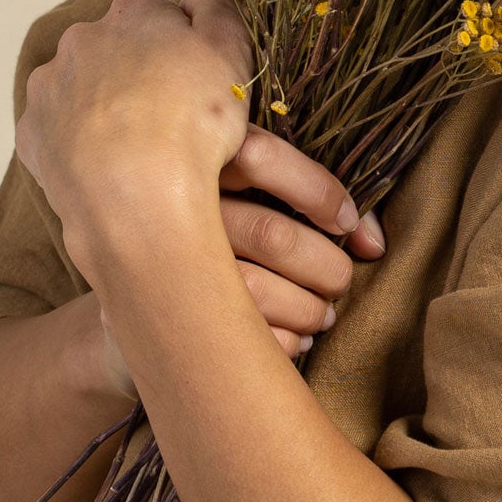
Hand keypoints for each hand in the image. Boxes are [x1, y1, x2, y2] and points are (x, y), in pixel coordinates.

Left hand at [15, 0, 252, 287]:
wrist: (136, 196)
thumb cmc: (192, 120)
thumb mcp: (230, 52)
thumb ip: (217, 9)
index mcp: (130, 14)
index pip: (159, 16)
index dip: (183, 49)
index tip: (198, 83)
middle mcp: (81, 40)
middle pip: (116, 49)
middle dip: (138, 73)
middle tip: (171, 116)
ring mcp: (50, 87)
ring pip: (82, 87)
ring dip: (104, 105)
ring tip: (137, 146)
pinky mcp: (31, 133)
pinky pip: (58, 129)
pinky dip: (78, 141)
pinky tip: (106, 164)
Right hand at [91, 125, 387, 396]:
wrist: (127, 293)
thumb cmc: (209, 235)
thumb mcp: (244, 195)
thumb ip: (303, 201)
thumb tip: (373, 243)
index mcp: (196, 165)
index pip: (262, 158)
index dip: (320, 192)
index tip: (353, 228)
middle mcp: (175, 210)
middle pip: (272, 235)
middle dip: (325, 267)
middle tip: (340, 283)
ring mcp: (162, 266)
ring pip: (256, 290)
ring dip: (307, 310)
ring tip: (323, 316)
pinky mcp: (154, 317)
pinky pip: (234, 336)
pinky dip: (279, 344)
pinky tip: (294, 341)